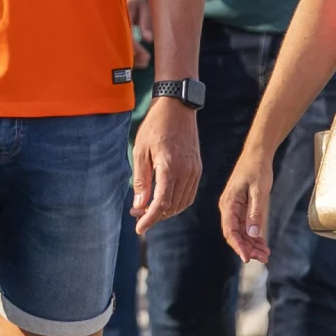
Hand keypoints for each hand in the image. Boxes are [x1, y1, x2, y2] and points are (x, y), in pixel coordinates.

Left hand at [131, 99, 199, 226]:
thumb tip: (139, 205)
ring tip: (148, 208)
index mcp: (170, 167)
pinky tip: (164, 201)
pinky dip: (177, 203)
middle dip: (154, 215)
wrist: (177, 107)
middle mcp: (186, 172)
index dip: (149, 219)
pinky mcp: (197, 168)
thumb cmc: (155, 126)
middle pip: (171, 207)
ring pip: (182, 203)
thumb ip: (141, 180)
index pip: (160, 203)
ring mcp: (194, 171)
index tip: (139, 228)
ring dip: (165, 211)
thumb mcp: (140, 151)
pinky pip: (189, 194)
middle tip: (137, 213)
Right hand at [215, 157, 272, 263]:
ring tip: (266, 254)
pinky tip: (262, 243)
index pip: (230, 231)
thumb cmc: (257, 169)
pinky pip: (244, 226)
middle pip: (234, 234)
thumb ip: (256, 212)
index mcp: (229, 204)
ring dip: (252, 244)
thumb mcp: (259, 191)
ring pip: (240, 232)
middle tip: (264, 258)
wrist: (257, 154)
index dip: (239, 246)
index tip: (248, 258)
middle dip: (248, 248)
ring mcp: (233, 208)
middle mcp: (228, 208)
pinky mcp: (240, 207)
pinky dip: (253, 236)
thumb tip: (252, 234)